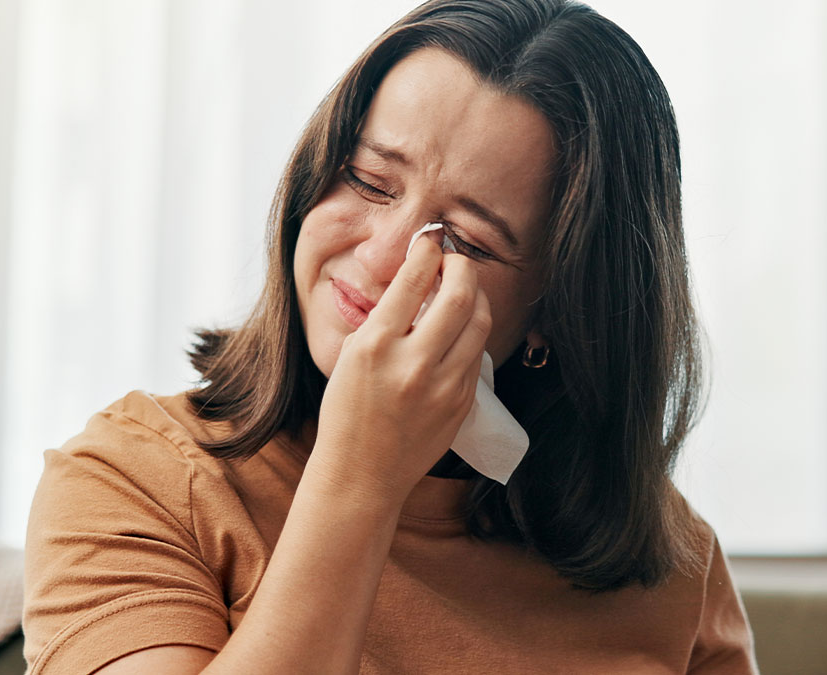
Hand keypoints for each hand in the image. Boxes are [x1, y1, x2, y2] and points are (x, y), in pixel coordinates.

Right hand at [309, 237, 491, 504]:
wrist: (361, 474)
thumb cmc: (347, 411)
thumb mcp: (352, 355)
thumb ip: (386, 317)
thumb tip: (419, 274)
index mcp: (375, 346)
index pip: (413, 278)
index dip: (428, 249)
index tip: (430, 239)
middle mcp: (412, 364)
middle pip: (460, 294)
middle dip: (461, 265)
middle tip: (453, 259)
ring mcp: (442, 386)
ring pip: (480, 321)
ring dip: (474, 295)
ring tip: (461, 288)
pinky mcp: (461, 404)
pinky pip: (477, 353)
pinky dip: (471, 331)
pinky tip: (459, 327)